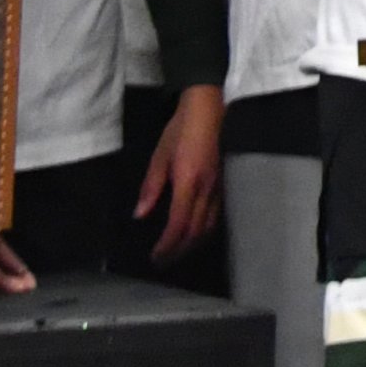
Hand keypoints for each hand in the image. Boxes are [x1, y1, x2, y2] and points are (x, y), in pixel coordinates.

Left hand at [135, 82, 223, 259]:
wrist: (210, 104)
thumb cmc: (182, 127)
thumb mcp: (160, 154)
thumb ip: (151, 186)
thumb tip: (140, 215)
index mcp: (189, 182)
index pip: (179, 224)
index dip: (167, 245)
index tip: (154, 256)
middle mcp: (207, 189)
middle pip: (195, 231)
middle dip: (179, 251)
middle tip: (163, 262)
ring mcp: (219, 186)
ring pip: (209, 226)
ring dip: (193, 244)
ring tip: (178, 251)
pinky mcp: (225, 182)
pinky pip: (216, 215)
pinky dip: (204, 230)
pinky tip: (195, 231)